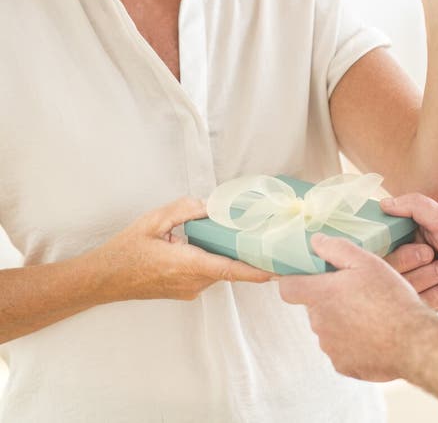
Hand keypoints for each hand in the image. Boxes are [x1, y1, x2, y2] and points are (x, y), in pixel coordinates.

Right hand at [90, 196, 271, 301]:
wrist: (103, 279)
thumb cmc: (125, 250)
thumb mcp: (153, 221)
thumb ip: (183, 210)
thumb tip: (209, 204)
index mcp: (186, 265)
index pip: (229, 270)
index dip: (255, 270)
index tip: (276, 269)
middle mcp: (191, 282)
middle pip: (227, 267)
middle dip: (244, 252)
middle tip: (262, 234)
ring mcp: (187, 290)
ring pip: (217, 271)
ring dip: (226, 254)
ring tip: (237, 232)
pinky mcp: (183, 291)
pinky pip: (207, 274)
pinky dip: (213, 260)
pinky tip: (211, 242)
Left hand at [279, 233, 427, 381]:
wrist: (414, 342)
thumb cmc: (391, 298)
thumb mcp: (366, 262)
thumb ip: (336, 248)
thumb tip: (316, 242)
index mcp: (320, 295)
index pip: (288, 288)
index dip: (295, 280)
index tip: (310, 277)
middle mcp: (319, 323)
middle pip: (313, 307)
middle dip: (328, 299)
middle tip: (356, 292)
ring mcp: (330, 347)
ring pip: (328, 328)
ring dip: (341, 321)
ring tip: (369, 314)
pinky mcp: (344, 365)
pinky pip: (341, 349)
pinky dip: (352, 342)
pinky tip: (373, 334)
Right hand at [381, 193, 437, 315]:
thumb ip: (413, 205)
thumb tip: (383, 203)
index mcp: (412, 237)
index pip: (386, 246)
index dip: (395, 248)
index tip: (414, 245)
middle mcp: (413, 260)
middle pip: (391, 268)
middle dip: (413, 261)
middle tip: (433, 254)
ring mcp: (422, 282)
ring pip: (405, 286)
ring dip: (428, 277)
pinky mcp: (432, 304)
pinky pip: (421, 303)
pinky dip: (437, 294)